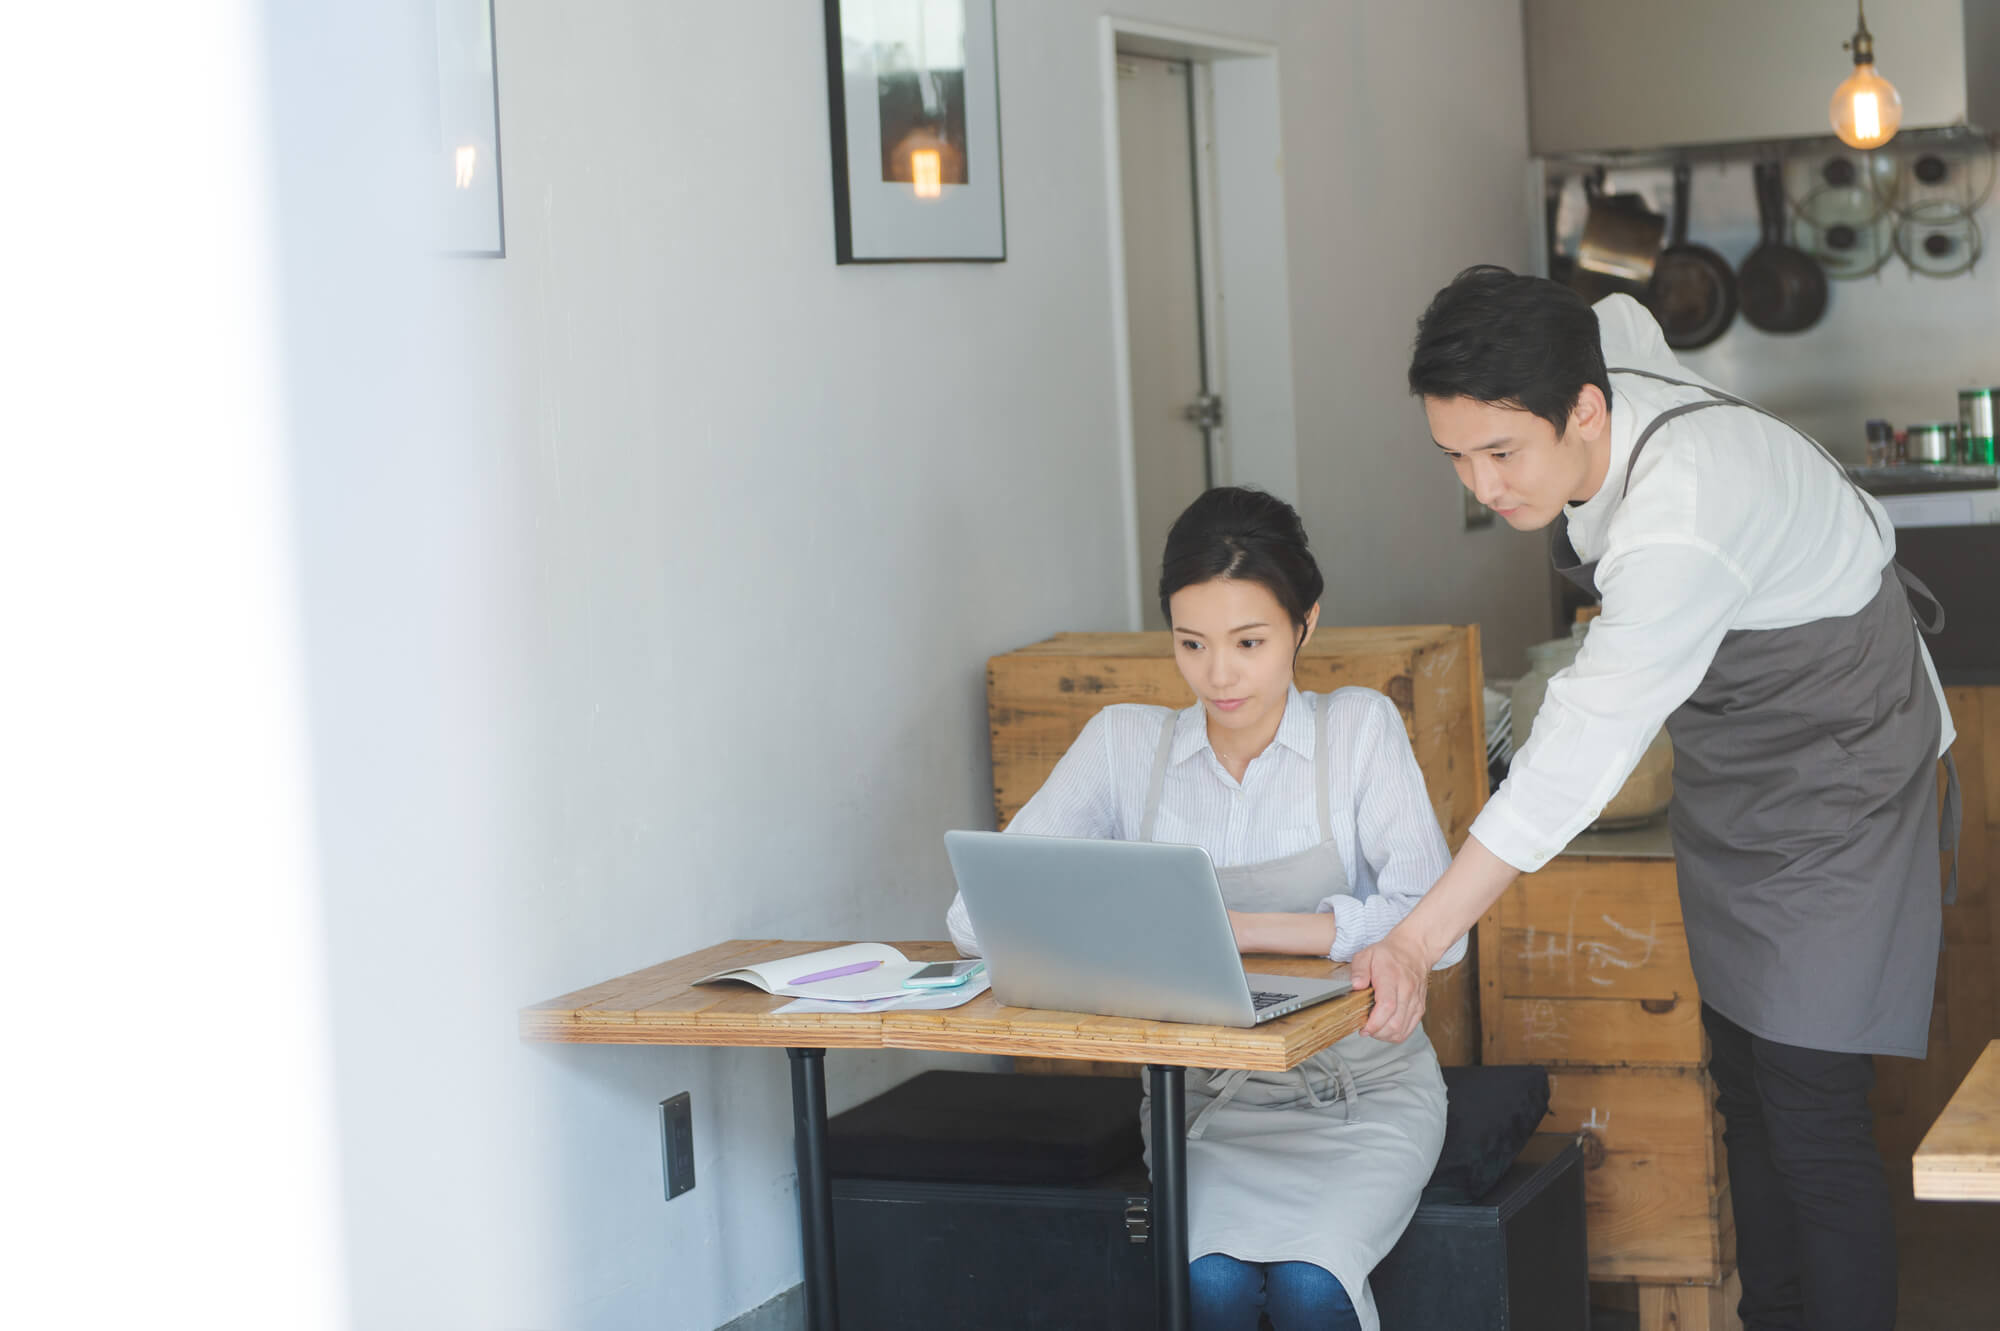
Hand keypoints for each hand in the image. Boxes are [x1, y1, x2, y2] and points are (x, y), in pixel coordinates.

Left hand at [1350, 928, 1430, 1042]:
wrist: (1414, 951)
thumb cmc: (1389, 954)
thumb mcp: (1367, 954)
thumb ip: (1359, 970)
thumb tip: (1356, 985)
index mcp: (1392, 978)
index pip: (1387, 1006)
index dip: (1375, 1022)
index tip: (1363, 1028)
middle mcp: (1407, 991)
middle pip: (1395, 1023)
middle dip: (1377, 1033)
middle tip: (1365, 1029)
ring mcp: (1416, 1001)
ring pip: (1403, 1030)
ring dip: (1385, 1036)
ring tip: (1374, 1030)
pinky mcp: (1420, 1008)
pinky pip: (1409, 1029)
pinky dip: (1396, 1035)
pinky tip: (1385, 1029)